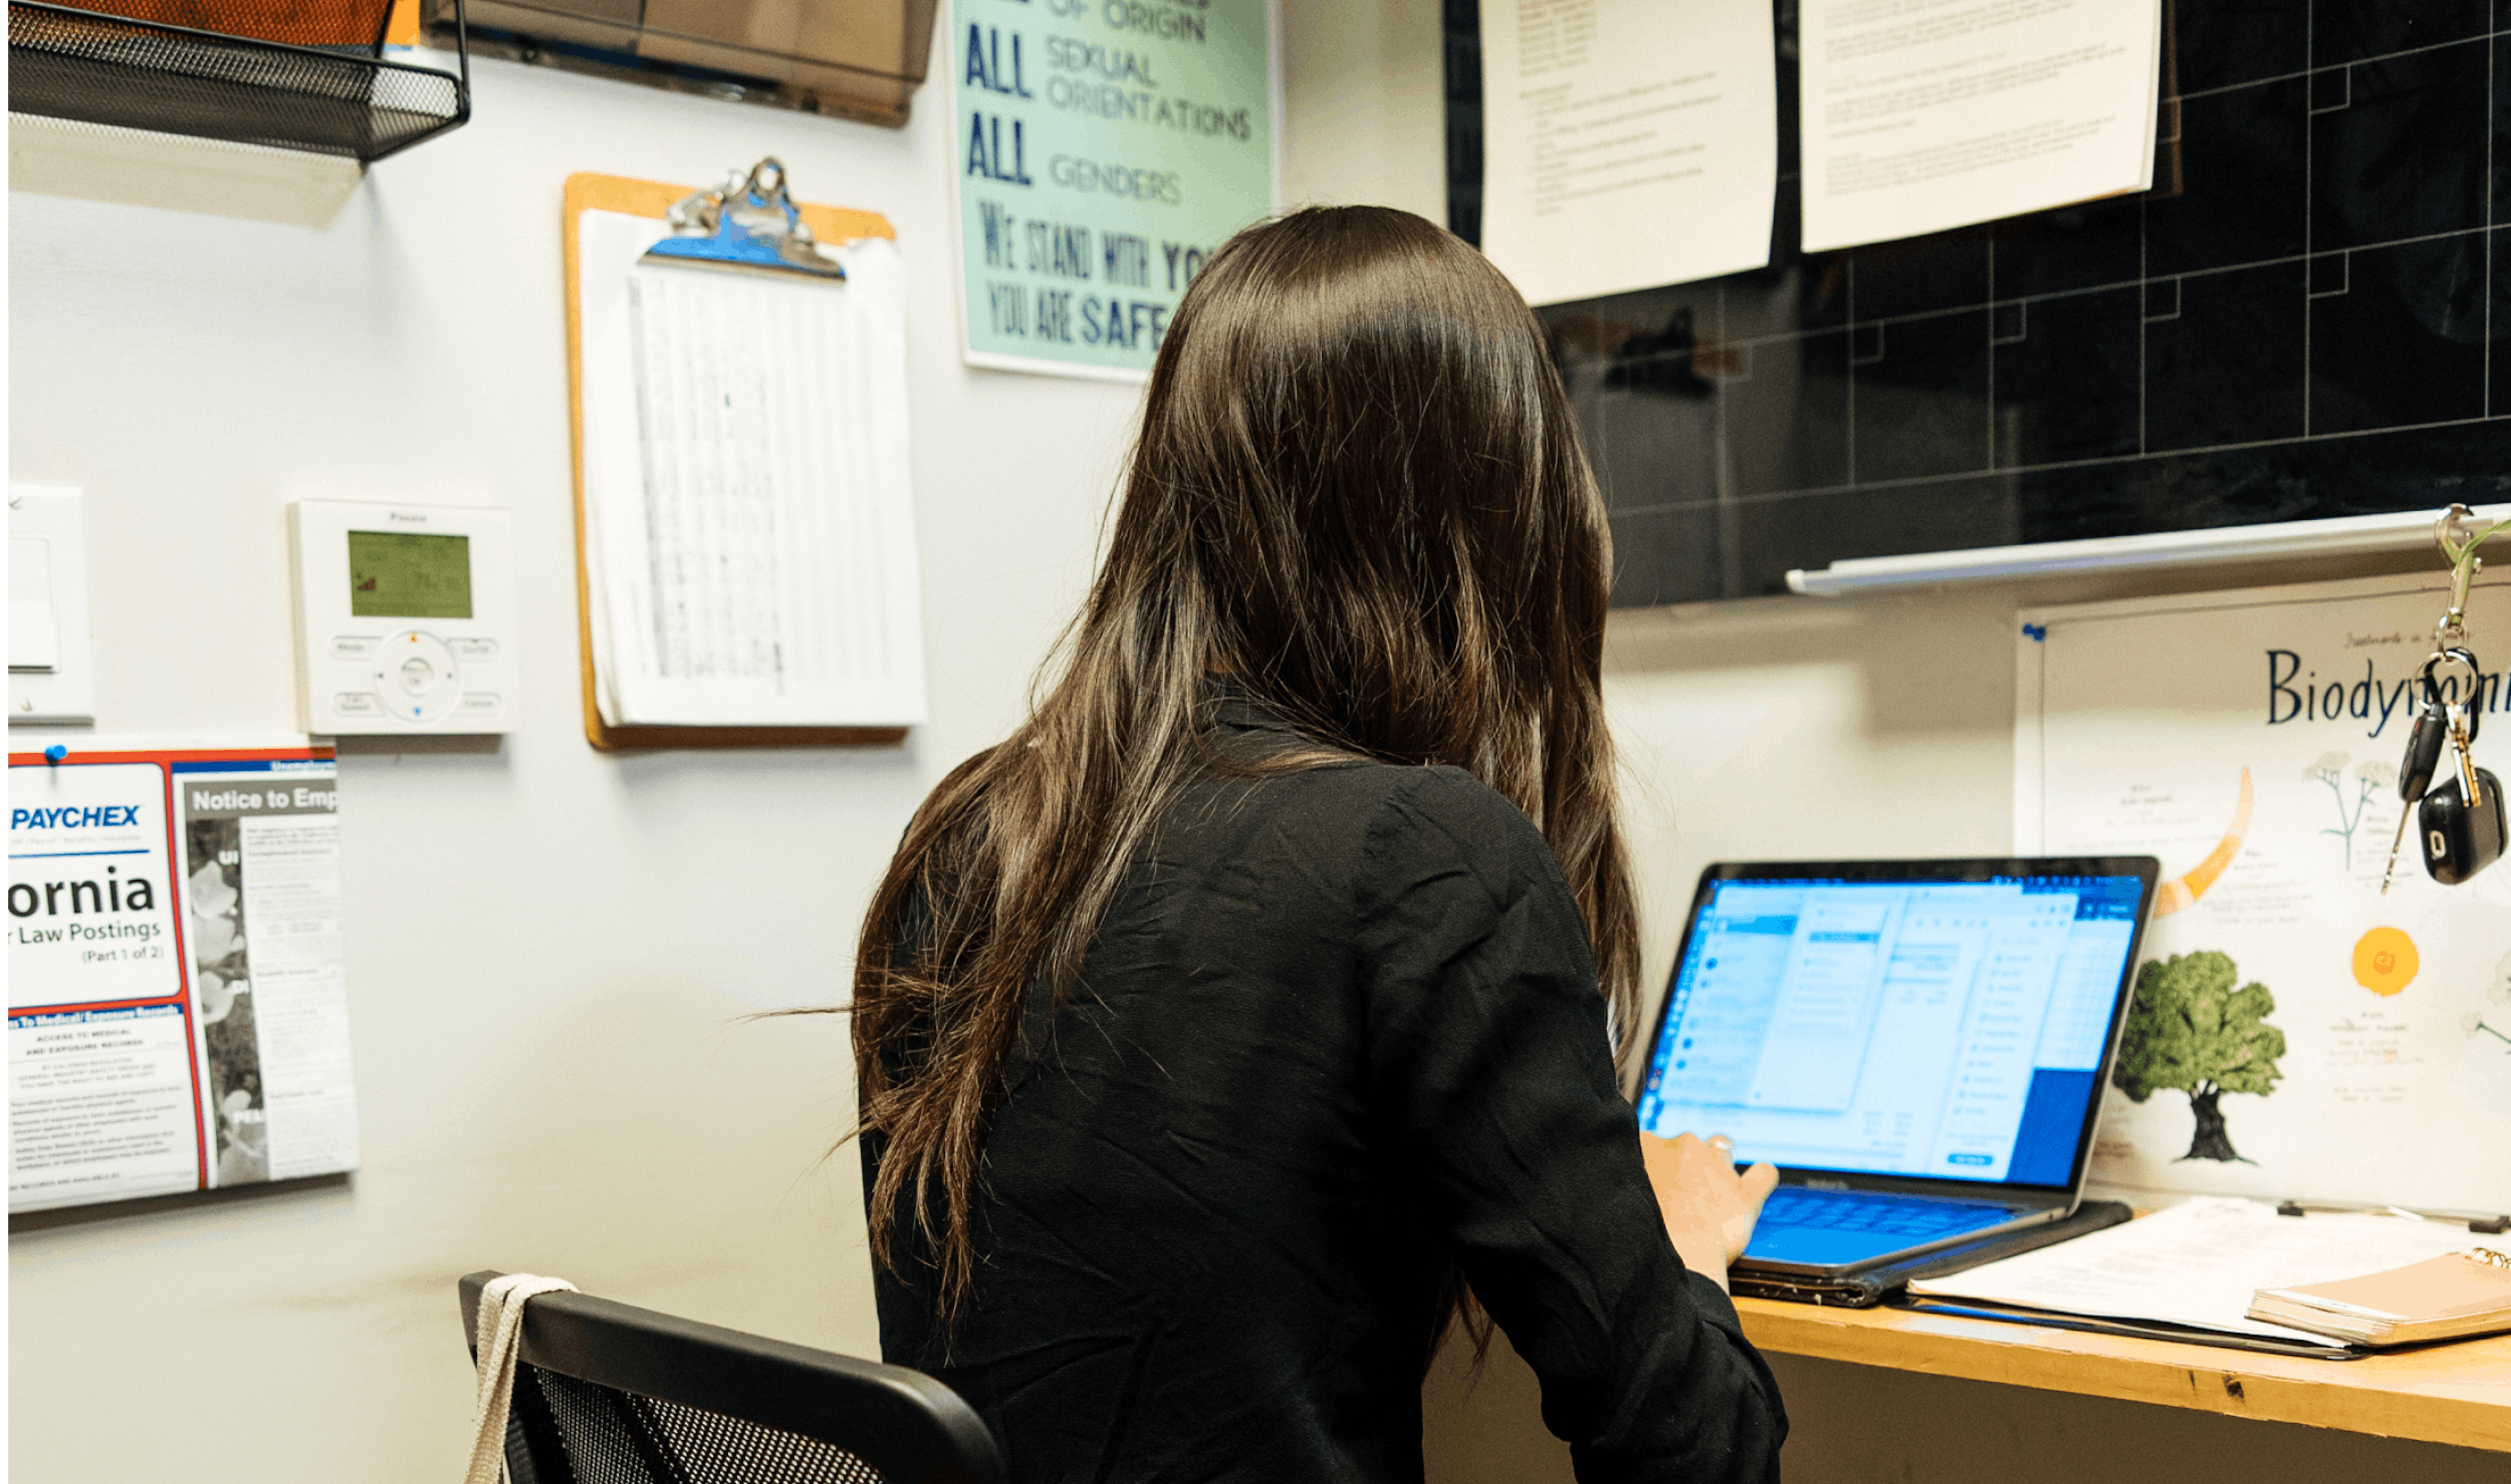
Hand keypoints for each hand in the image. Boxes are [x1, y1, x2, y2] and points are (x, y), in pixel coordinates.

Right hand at [1639, 1131, 1778, 1292]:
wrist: (1672, 1260)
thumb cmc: (1640, 1234)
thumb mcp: (1622, 1194)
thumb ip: (1631, 1176)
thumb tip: (1639, 1177)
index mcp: (1648, 1143)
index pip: (1653, 1143)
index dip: (1656, 1166)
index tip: (1655, 1186)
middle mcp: (1684, 1146)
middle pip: (1687, 1146)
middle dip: (1685, 1167)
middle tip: (1678, 1199)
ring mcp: (1718, 1167)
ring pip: (1722, 1152)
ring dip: (1717, 1171)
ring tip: (1709, 1197)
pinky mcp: (1746, 1193)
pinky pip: (1764, 1174)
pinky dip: (1762, 1177)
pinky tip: (1756, 1183)